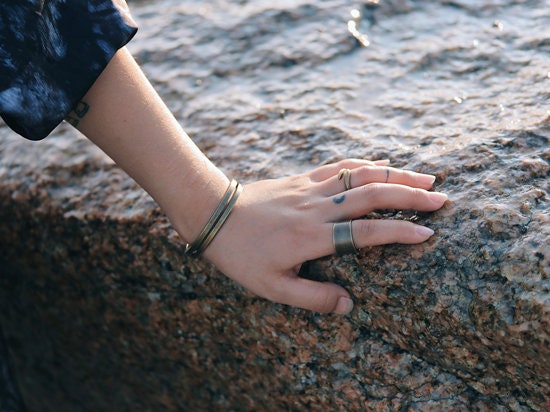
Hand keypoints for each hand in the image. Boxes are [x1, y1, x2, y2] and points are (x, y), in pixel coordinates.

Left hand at [203, 159, 447, 314]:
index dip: (399, 231)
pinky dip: (365, 163)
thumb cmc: (241, 255)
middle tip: (441, 199)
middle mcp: (317, 209)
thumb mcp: (272, 287)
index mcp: (312, 237)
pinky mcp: (302, 178)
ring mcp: (310, 189)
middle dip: (410, 197)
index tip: (427, 233)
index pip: (365, 232)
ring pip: (359, 176)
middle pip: (371, 196)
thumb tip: (348, 305)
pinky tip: (382, 165)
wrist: (214, 214)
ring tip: (425, 178)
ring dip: (394, 175)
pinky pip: (338, 166)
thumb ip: (312, 297)